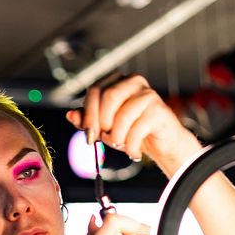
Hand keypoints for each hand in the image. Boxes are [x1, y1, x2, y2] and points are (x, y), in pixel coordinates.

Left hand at [65, 73, 201, 176]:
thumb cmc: (135, 132)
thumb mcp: (107, 127)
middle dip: (101, 123)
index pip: (95, 90)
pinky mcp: (159, 111)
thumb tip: (71, 116)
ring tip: (121, 146)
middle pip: (108, 97)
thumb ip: (89, 121)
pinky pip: (136, 130)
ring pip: (121, 115)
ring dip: (117, 137)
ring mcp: (148, 95)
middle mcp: (134, 82)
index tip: (88, 135)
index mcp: (119, 81)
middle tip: (105, 140)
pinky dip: (131, 147)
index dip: (88, 114)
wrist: (164, 145)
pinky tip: (134, 153)